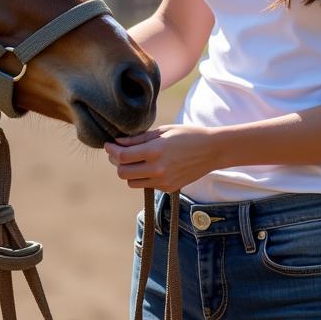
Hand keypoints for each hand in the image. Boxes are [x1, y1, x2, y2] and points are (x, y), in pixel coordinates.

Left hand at [103, 124, 222, 191]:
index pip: (122, 156)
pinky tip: (150, 166)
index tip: (108, 145)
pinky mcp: (168, 188)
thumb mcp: (162, 131)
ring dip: (129, 172)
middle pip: (122, 173)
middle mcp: (157, 169)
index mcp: (155, 151)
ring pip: (132, 182)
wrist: (212, 150)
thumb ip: (138, 139)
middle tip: (119, 153)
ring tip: (134, 161)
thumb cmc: (187, 135)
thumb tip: (117, 142)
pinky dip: (143, 177)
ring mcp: (163, 181)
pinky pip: (146, 185)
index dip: (111, 151)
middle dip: (117, 163)